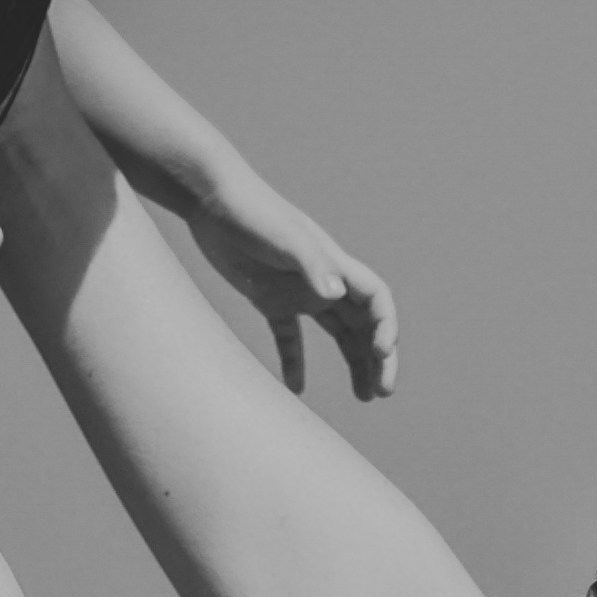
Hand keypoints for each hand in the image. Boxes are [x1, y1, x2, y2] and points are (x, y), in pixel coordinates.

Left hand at [176, 171, 407, 401]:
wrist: (210, 199)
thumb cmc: (251, 212)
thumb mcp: (283, 238)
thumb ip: (311, 264)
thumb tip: (336, 295)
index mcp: (334, 265)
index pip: (376, 299)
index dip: (386, 327)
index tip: (382, 354)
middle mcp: (322, 280)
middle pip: (363, 323)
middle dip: (378, 357)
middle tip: (382, 392)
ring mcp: (296, 290)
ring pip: (337, 332)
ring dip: (353, 362)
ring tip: (363, 396)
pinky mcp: (268, 297)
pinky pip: (290, 337)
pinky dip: (295, 362)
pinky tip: (296, 389)